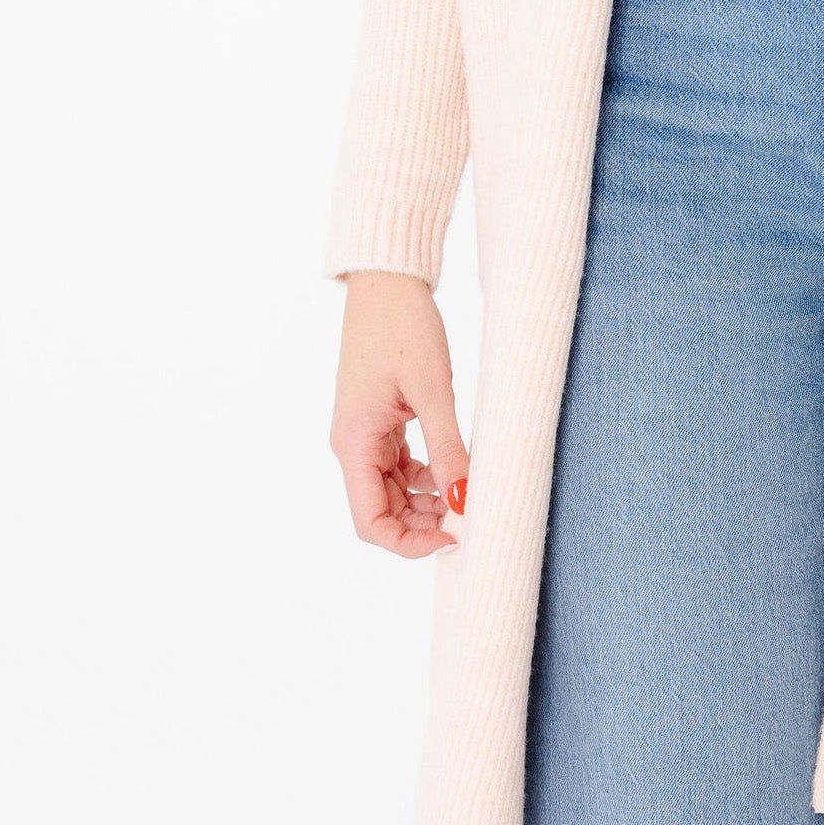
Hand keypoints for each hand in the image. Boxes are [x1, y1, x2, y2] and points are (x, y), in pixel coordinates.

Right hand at [330, 269, 469, 556]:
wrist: (387, 281)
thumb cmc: (403, 327)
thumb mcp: (432, 390)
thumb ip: (447, 448)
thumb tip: (463, 500)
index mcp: (353, 443)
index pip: (370, 522)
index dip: (409, 542)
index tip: (454, 537)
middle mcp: (352, 445)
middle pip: (381, 511)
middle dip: (423, 524)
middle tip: (470, 519)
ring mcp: (365, 433)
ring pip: (392, 491)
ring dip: (427, 502)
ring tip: (468, 497)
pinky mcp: (380, 420)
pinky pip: (399, 465)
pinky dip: (426, 476)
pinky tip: (455, 470)